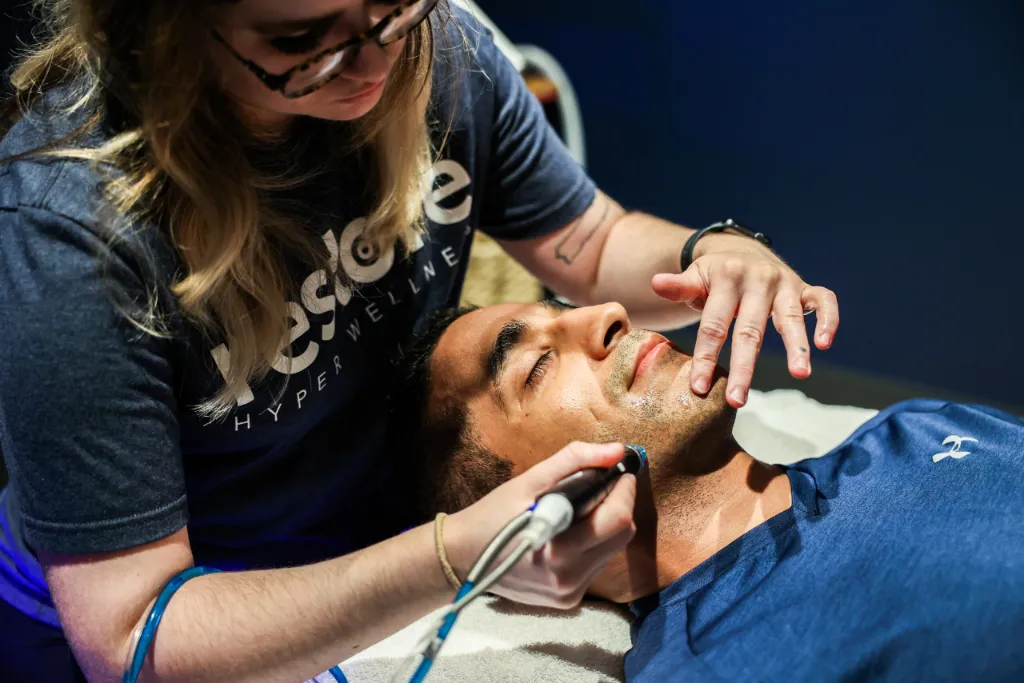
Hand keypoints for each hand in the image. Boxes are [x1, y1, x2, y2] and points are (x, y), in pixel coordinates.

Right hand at [444, 442, 636, 608]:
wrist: (462, 556)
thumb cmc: (493, 515)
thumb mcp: (529, 481)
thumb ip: (575, 461)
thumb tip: (616, 450)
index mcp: (558, 550)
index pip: (617, 519)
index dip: (624, 490)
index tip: (618, 471)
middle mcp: (568, 578)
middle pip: (622, 535)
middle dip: (618, 505)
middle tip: (600, 486)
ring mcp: (569, 592)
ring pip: (613, 549)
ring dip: (605, 525)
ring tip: (578, 510)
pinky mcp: (569, 599)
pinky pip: (597, 563)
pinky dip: (592, 543)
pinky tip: (570, 533)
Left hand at [652, 233, 838, 407]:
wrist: (741, 249)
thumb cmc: (713, 276)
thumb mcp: (694, 278)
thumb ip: (679, 286)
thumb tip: (656, 283)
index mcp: (726, 278)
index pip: (713, 325)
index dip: (705, 357)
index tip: (698, 388)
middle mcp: (758, 279)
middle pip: (750, 329)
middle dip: (744, 367)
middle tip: (737, 399)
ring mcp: (784, 283)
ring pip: (792, 317)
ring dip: (796, 346)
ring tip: (800, 375)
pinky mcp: (805, 287)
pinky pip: (824, 300)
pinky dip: (829, 319)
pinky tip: (824, 345)